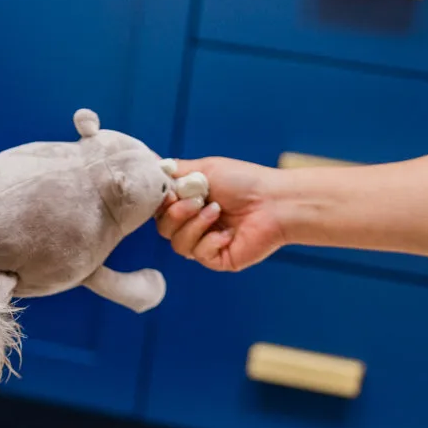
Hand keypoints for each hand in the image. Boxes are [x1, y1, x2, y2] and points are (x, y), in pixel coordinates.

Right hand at [155, 157, 288, 271]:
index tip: (171, 192)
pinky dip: (210, 241)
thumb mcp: (205, 168)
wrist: (275, 202)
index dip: (161, 204)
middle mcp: (196, 225)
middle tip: (197, 201)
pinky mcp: (218, 259)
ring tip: (217, 212)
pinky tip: (228, 233)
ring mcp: (206, 243)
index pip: (160, 210)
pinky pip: (198, 255)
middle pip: (164, 229)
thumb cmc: (245, 182)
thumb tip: (153, 168)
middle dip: (177, 214)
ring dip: (195, 225)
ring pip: (178, 244)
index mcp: (190, 204)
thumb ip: (176, 172)